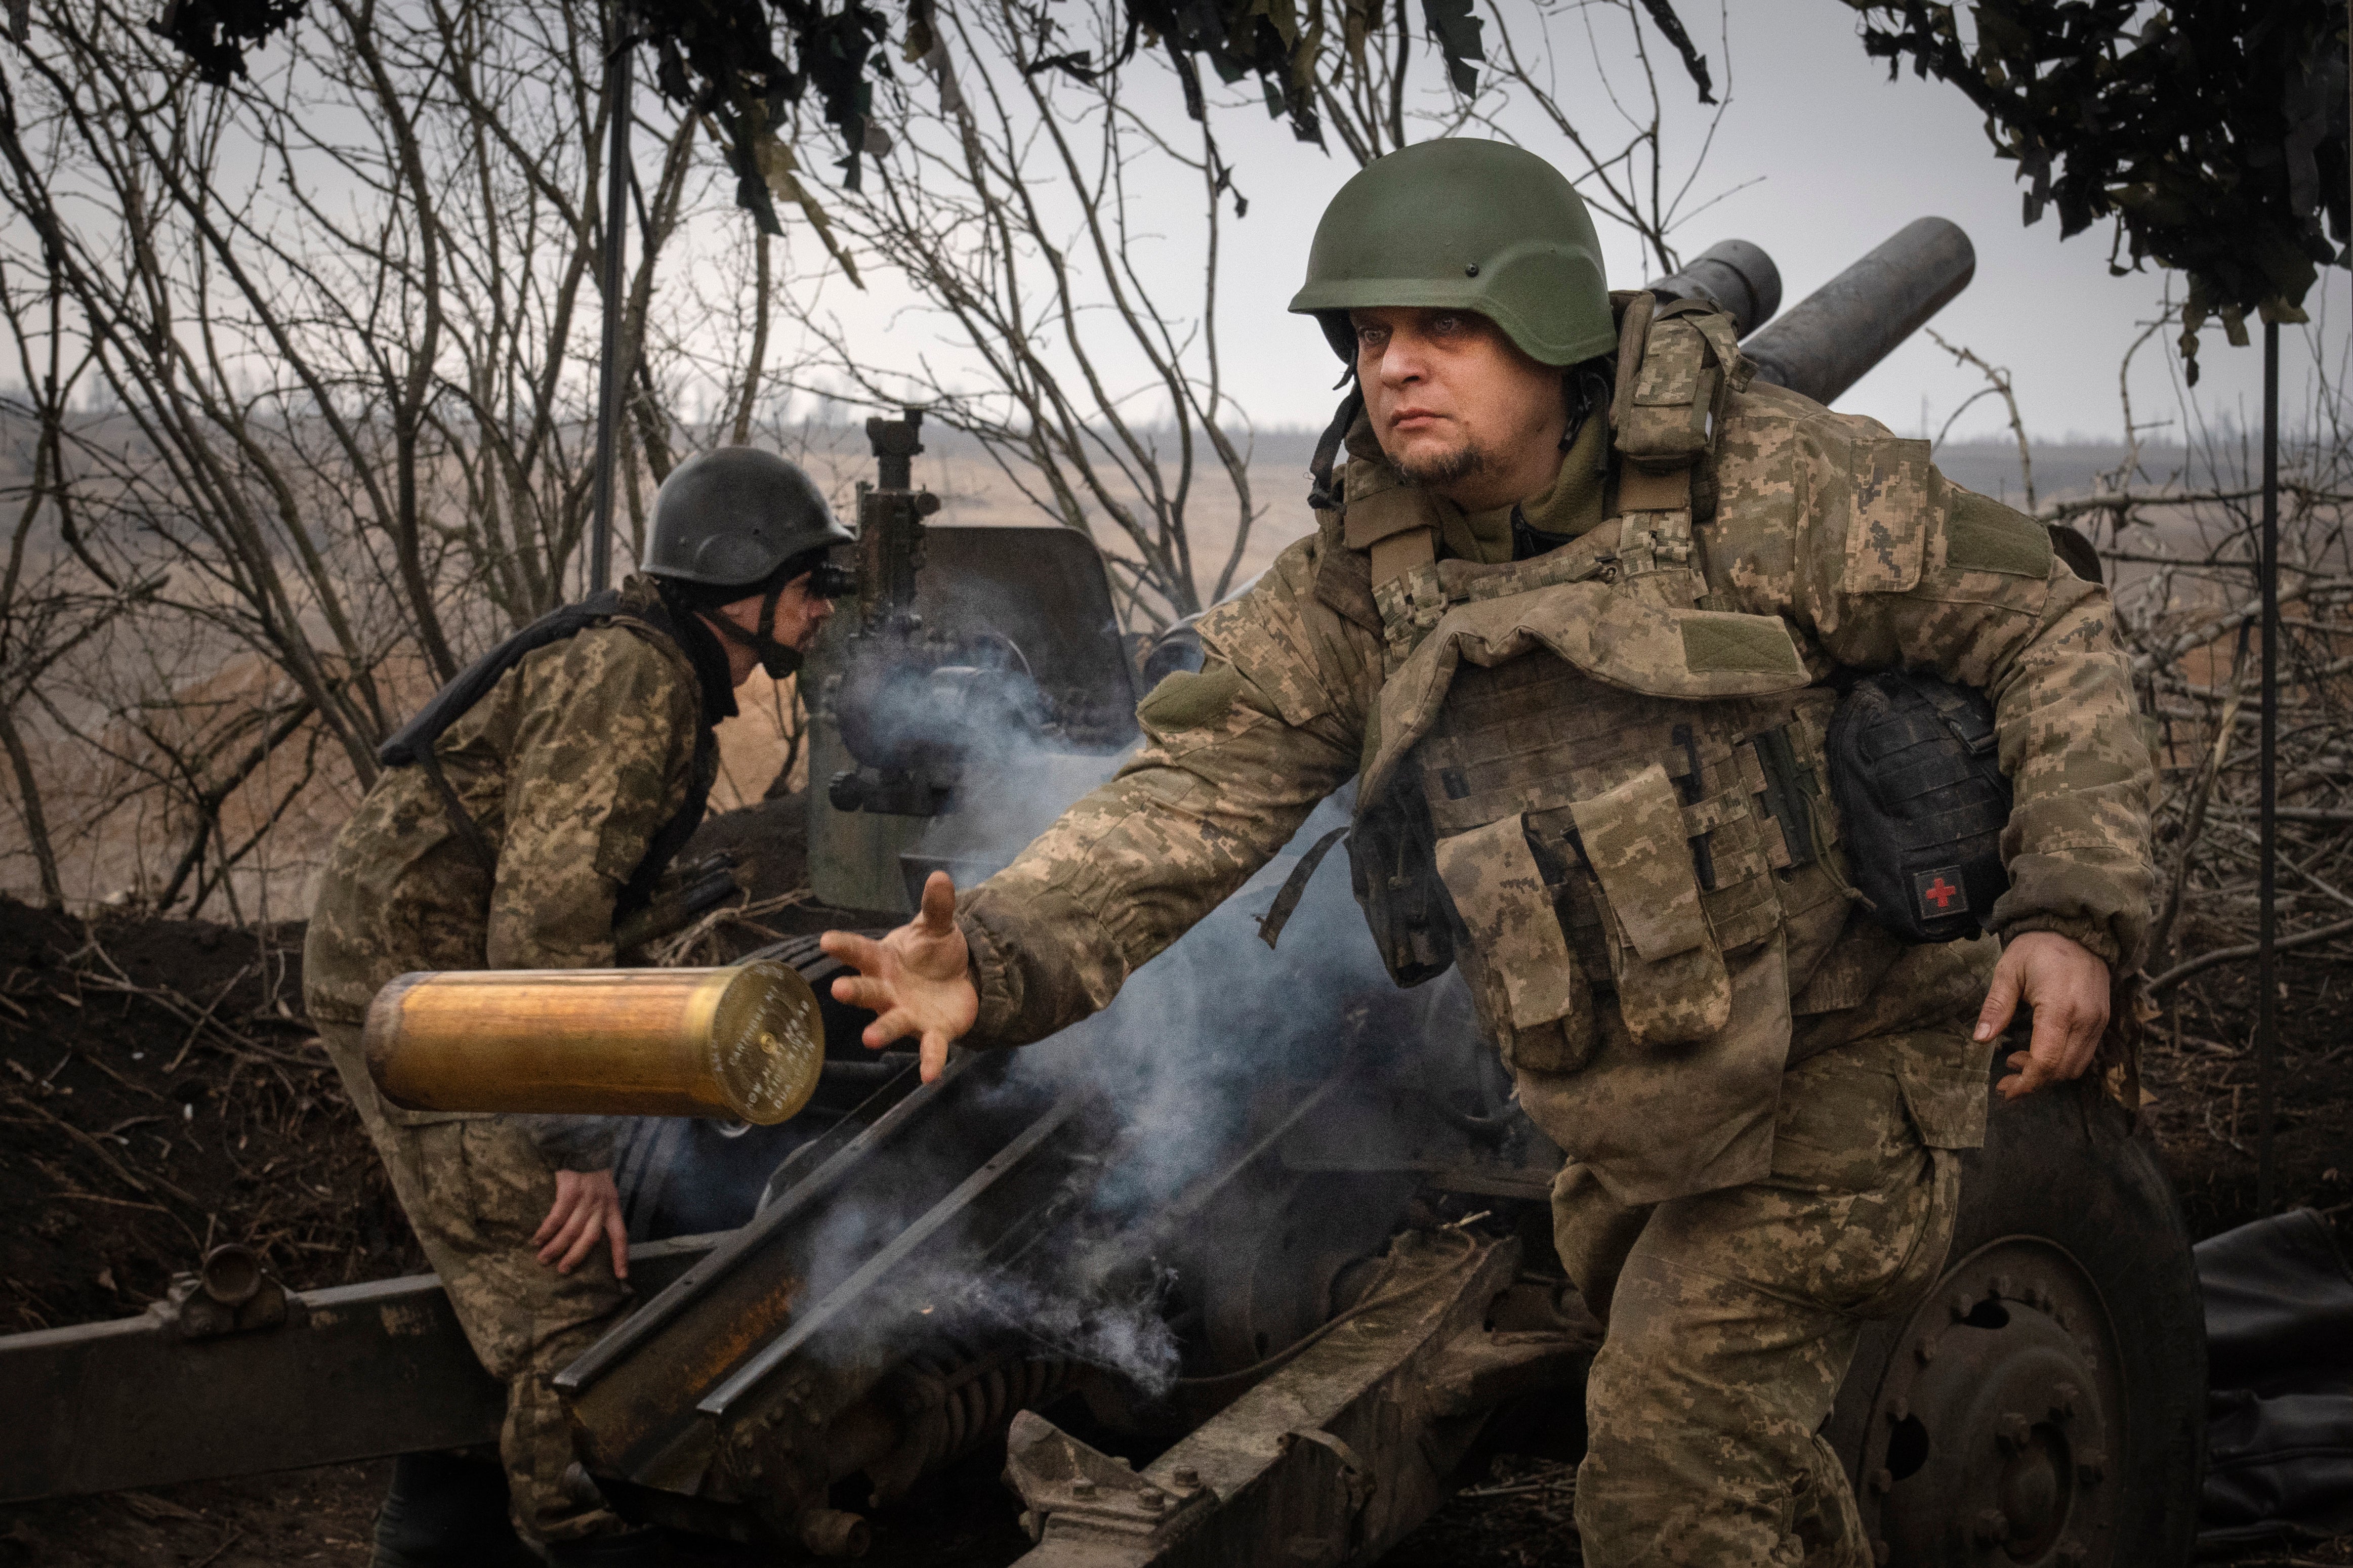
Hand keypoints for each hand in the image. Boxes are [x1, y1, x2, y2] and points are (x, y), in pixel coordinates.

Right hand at [533, 1168, 627, 1278]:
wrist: (584, 1148)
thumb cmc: (593, 1174)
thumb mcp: (606, 1192)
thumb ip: (601, 1212)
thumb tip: (587, 1237)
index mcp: (613, 1208)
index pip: (621, 1236)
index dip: (621, 1256)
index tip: (622, 1276)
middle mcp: (601, 1206)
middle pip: (590, 1239)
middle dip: (576, 1257)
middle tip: (563, 1271)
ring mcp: (585, 1199)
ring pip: (571, 1231)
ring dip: (556, 1247)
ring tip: (544, 1259)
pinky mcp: (569, 1191)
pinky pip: (556, 1217)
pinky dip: (546, 1231)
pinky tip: (537, 1240)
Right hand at [819, 872, 978, 1082]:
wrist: (957, 980)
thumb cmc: (932, 953)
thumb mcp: (937, 926)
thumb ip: (937, 906)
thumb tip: (940, 877)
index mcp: (883, 961)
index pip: (859, 951)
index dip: (844, 946)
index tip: (827, 940)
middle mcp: (887, 991)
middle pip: (866, 991)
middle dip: (853, 991)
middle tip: (838, 989)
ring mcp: (906, 1014)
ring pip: (891, 1023)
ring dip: (881, 1030)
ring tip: (870, 1039)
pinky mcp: (932, 1032)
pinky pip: (930, 1048)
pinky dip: (931, 1061)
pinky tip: (931, 1076)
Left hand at [1975, 930, 2111, 1100]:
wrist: (2079, 929)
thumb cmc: (2039, 947)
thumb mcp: (2008, 971)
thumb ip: (1996, 1006)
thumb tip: (1980, 1039)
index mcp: (2060, 1008)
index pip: (2046, 1061)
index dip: (2026, 1082)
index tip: (2006, 1090)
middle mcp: (2086, 1019)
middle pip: (2062, 1070)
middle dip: (2033, 1081)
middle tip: (2006, 1077)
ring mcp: (2098, 1021)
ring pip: (2076, 1066)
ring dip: (2048, 1073)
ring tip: (2017, 1060)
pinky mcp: (2103, 1020)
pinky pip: (2086, 1053)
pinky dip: (2063, 1061)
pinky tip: (2039, 1051)